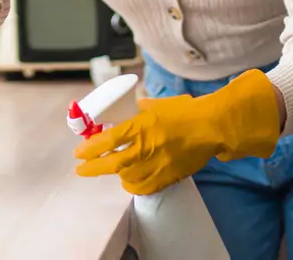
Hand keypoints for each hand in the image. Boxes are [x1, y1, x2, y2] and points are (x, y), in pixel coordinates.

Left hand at [73, 69, 280, 194]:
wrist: (213, 128)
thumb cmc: (188, 113)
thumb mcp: (159, 104)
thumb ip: (142, 109)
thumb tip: (133, 107)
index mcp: (141, 126)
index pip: (108, 140)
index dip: (90, 148)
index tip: (79, 152)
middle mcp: (146, 147)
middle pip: (112, 164)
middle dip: (92, 168)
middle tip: (81, 170)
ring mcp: (157, 165)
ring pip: (126, 178)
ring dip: (116, 175)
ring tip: (113, 169)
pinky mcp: (168, 176)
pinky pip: (144, 188)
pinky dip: (133, 186)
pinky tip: (130, 181)